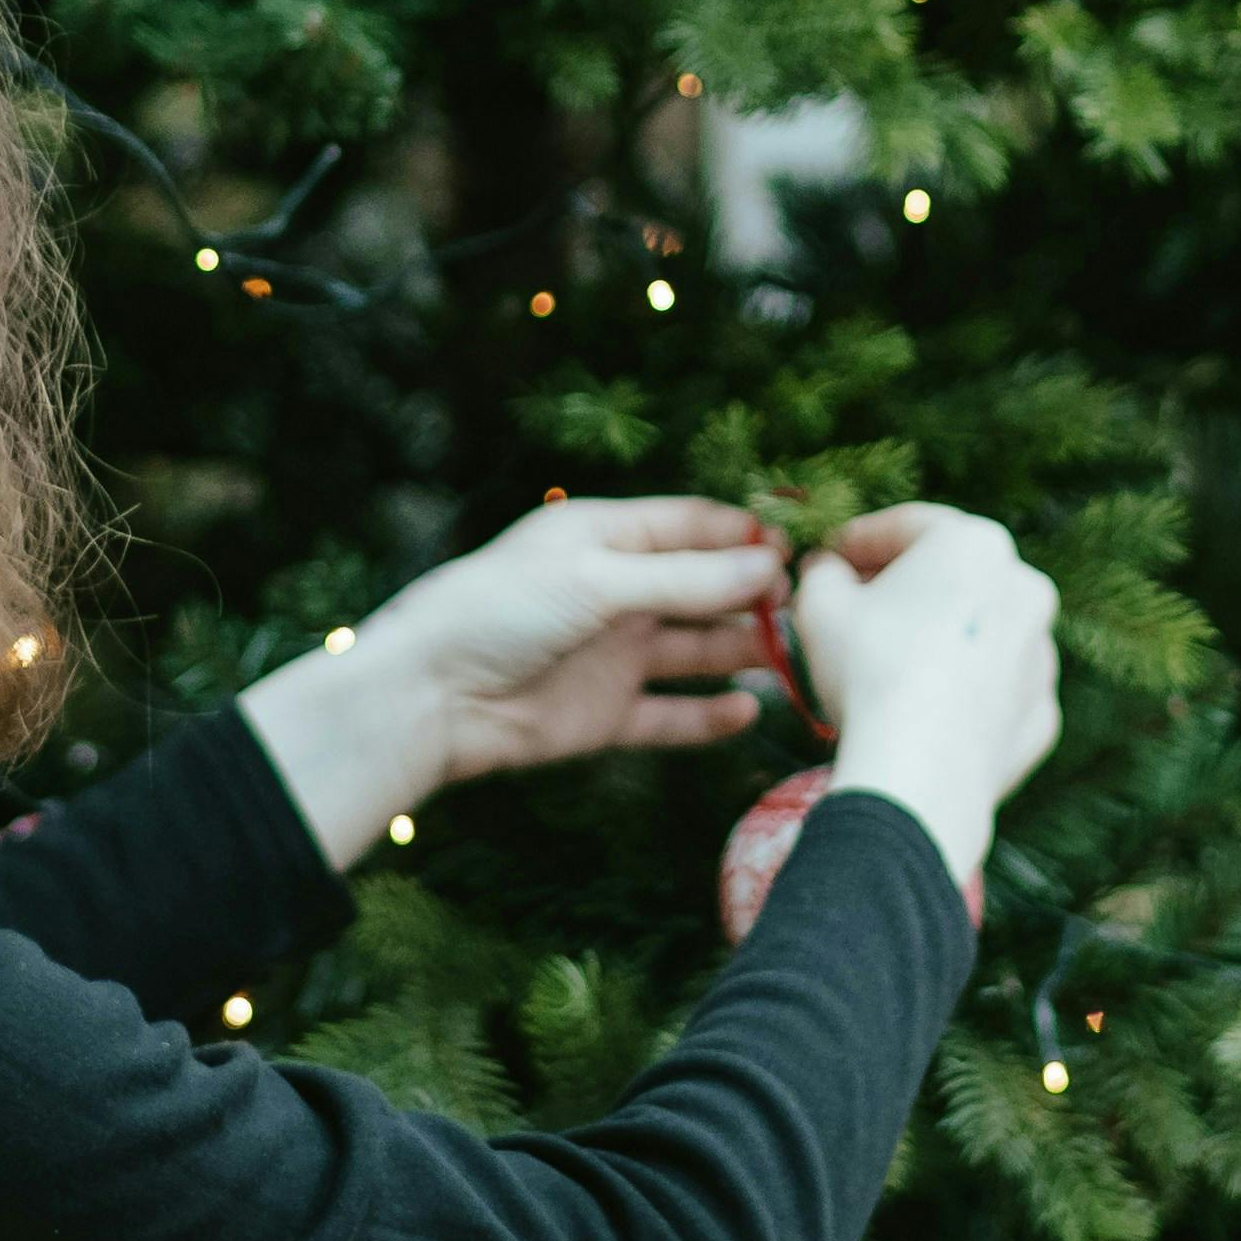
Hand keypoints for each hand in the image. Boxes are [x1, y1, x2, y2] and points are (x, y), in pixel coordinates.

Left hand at [238, 495, 793, 866]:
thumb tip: (771, 564)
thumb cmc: (500, 611)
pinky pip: (671, 713)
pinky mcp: (605, 713)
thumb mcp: (598, 579)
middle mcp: (614, 591)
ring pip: (695, 649)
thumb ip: (687, 579)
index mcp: (603, 536)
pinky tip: (751, 710)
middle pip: (702, 588)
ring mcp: (612, 654)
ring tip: (796, 657)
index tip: (800, 547)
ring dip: (742, 651)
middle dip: (753, 594)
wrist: (430, 697)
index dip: (744, 534)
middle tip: (809, 608)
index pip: (690, 525)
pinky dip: (709, 715)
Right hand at [790, 503, 1055, 894]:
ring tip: (886, 668)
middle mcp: (1025, 589)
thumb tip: (828, 569)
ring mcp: (1042, 656)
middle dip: (902, 588)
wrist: (919, 774)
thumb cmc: (868, 670)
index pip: (908, 526)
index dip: (858, 539)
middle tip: (853, 609)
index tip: (828, 557)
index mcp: (977, 544)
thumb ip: (823, 571)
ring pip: (978, 637)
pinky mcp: (1041, 715)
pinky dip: (962, 696)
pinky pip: (993, 693)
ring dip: (937, 641)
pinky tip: (921, 714)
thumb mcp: (820, 603)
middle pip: (952, 578)